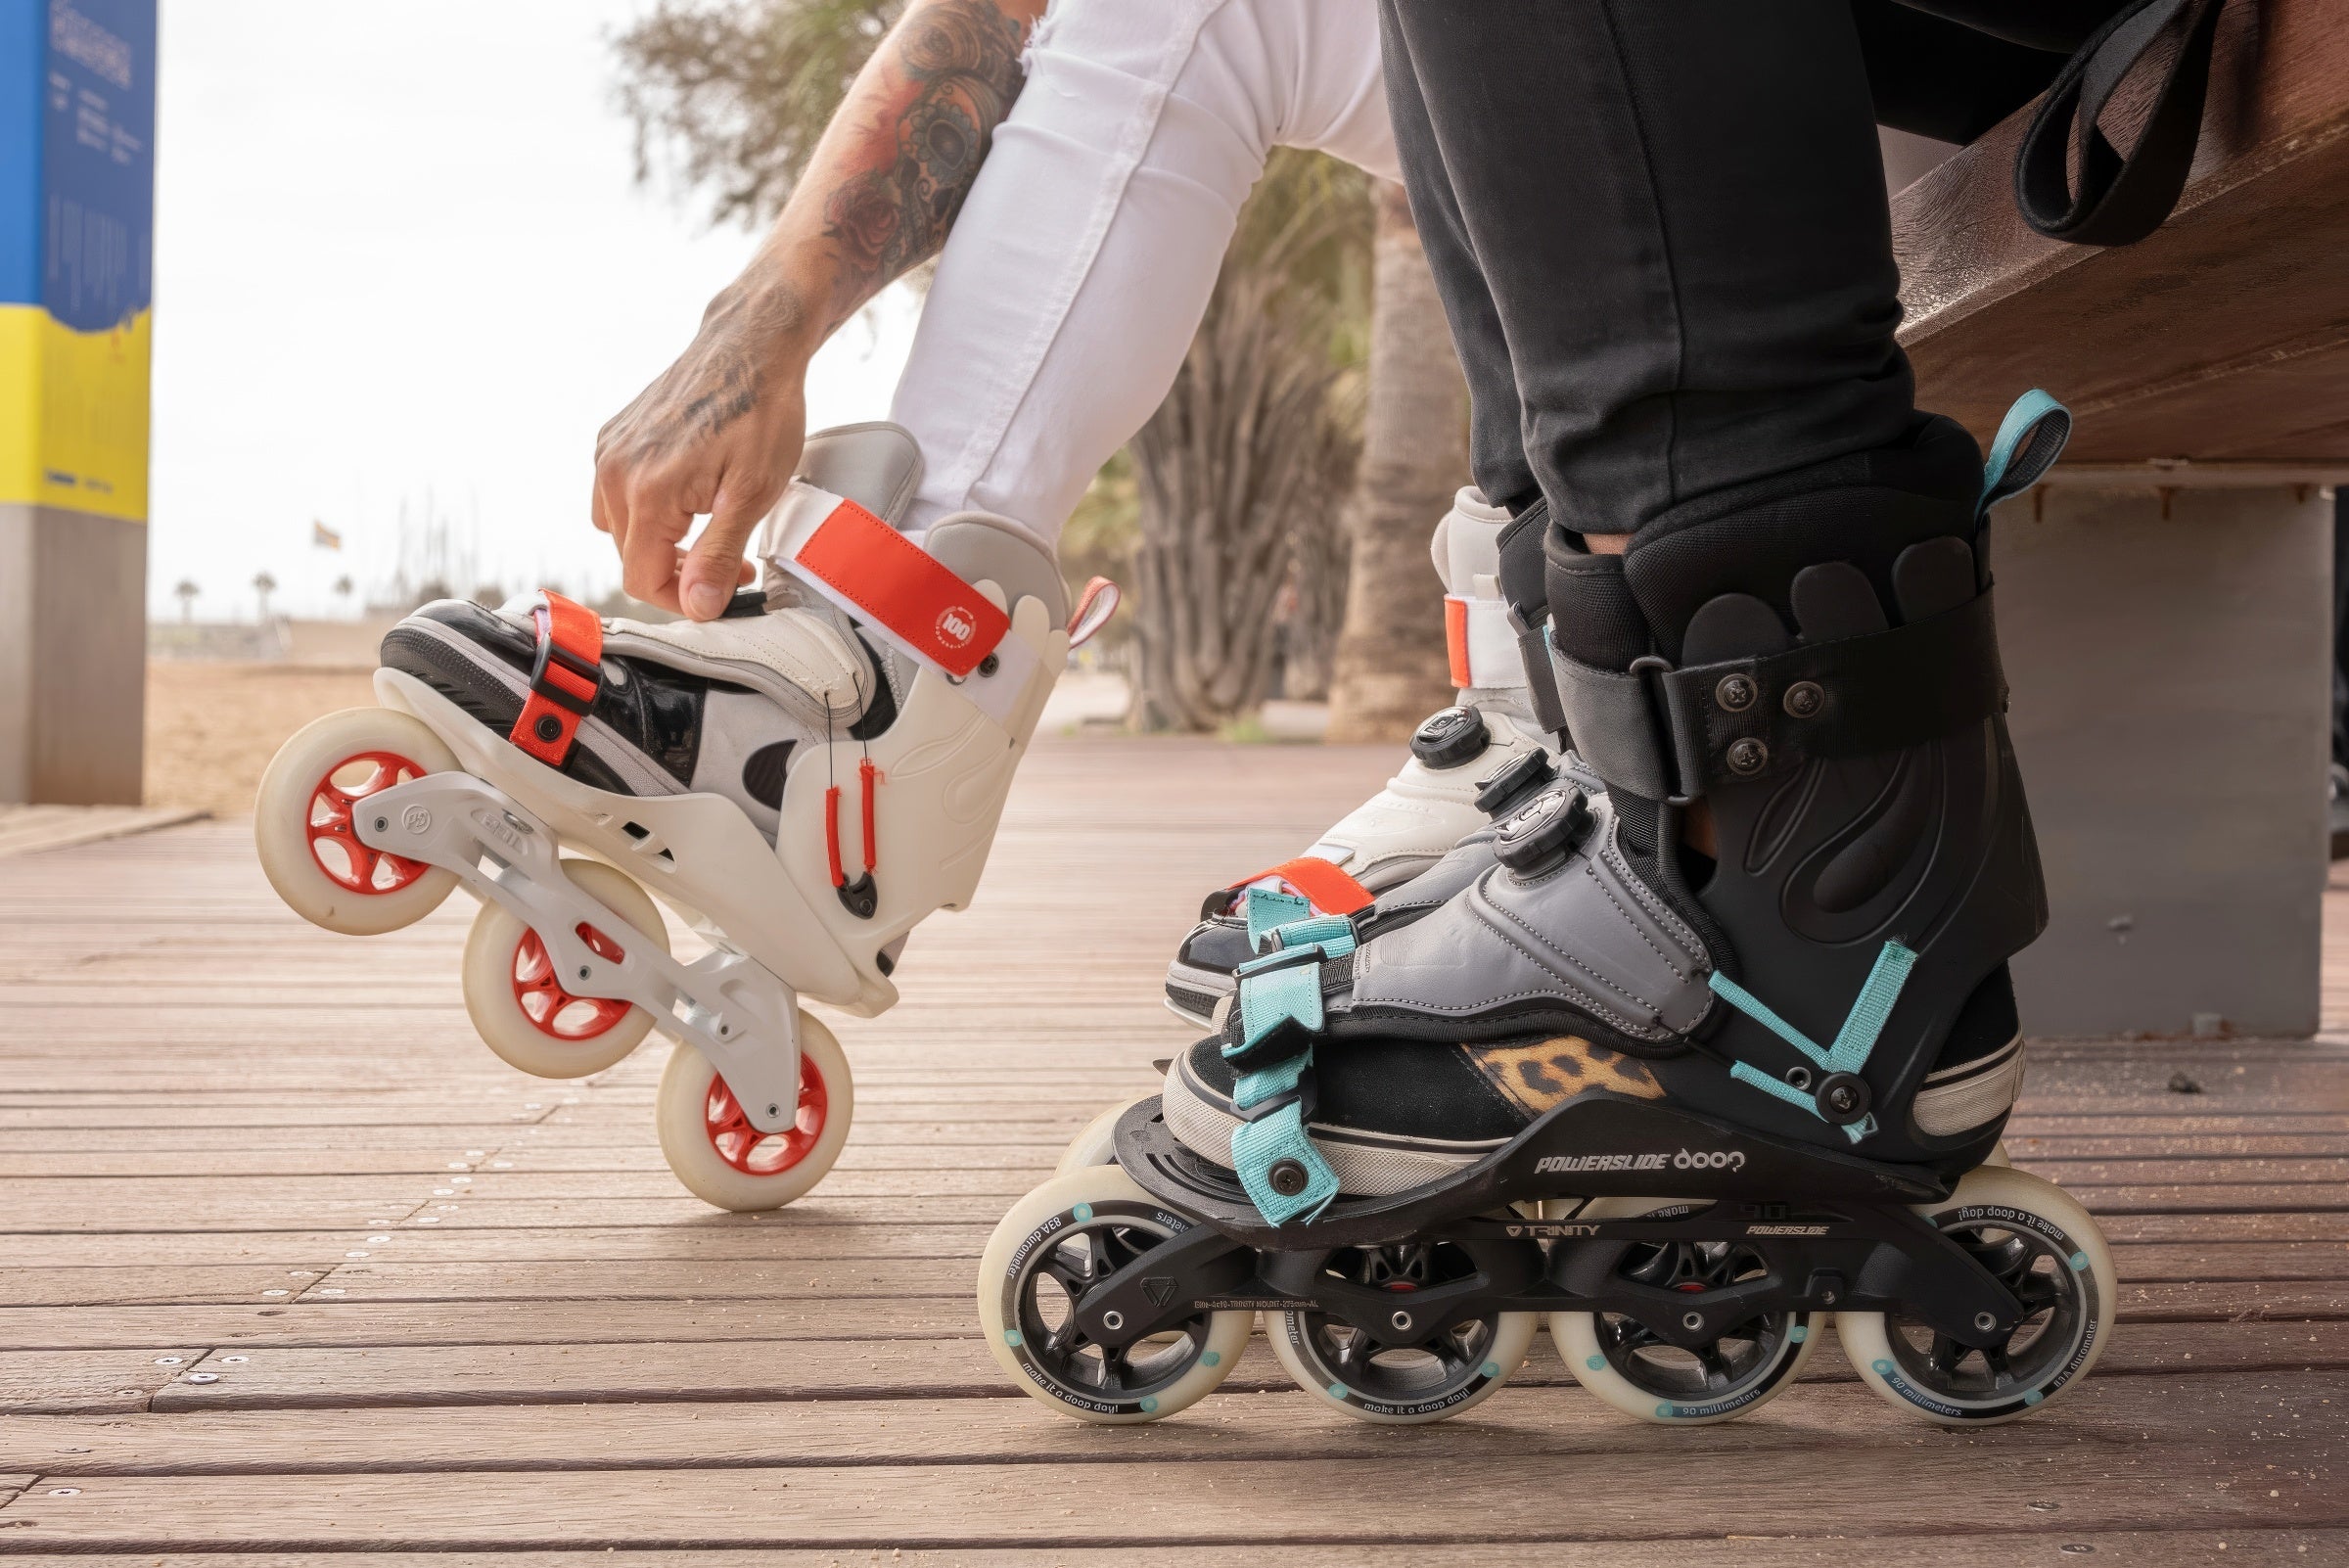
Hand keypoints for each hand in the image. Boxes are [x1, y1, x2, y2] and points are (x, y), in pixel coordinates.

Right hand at [592, 283, 812, 619]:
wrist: (749, 347)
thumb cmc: (760, 412)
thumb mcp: (753, 494)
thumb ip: (718, 554)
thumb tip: (698, 607)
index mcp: (647, 491)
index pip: (642, 581)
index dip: (685, 598)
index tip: (725, 584)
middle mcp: (614, 471)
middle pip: (631, 558)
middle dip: (680, 570)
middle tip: (733, 557)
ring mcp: (609, 451)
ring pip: (621, 530)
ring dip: (662, 542)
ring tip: (711, 525)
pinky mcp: (613, 437)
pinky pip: (617, 495)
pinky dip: (651, 509)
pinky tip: (691, 493)